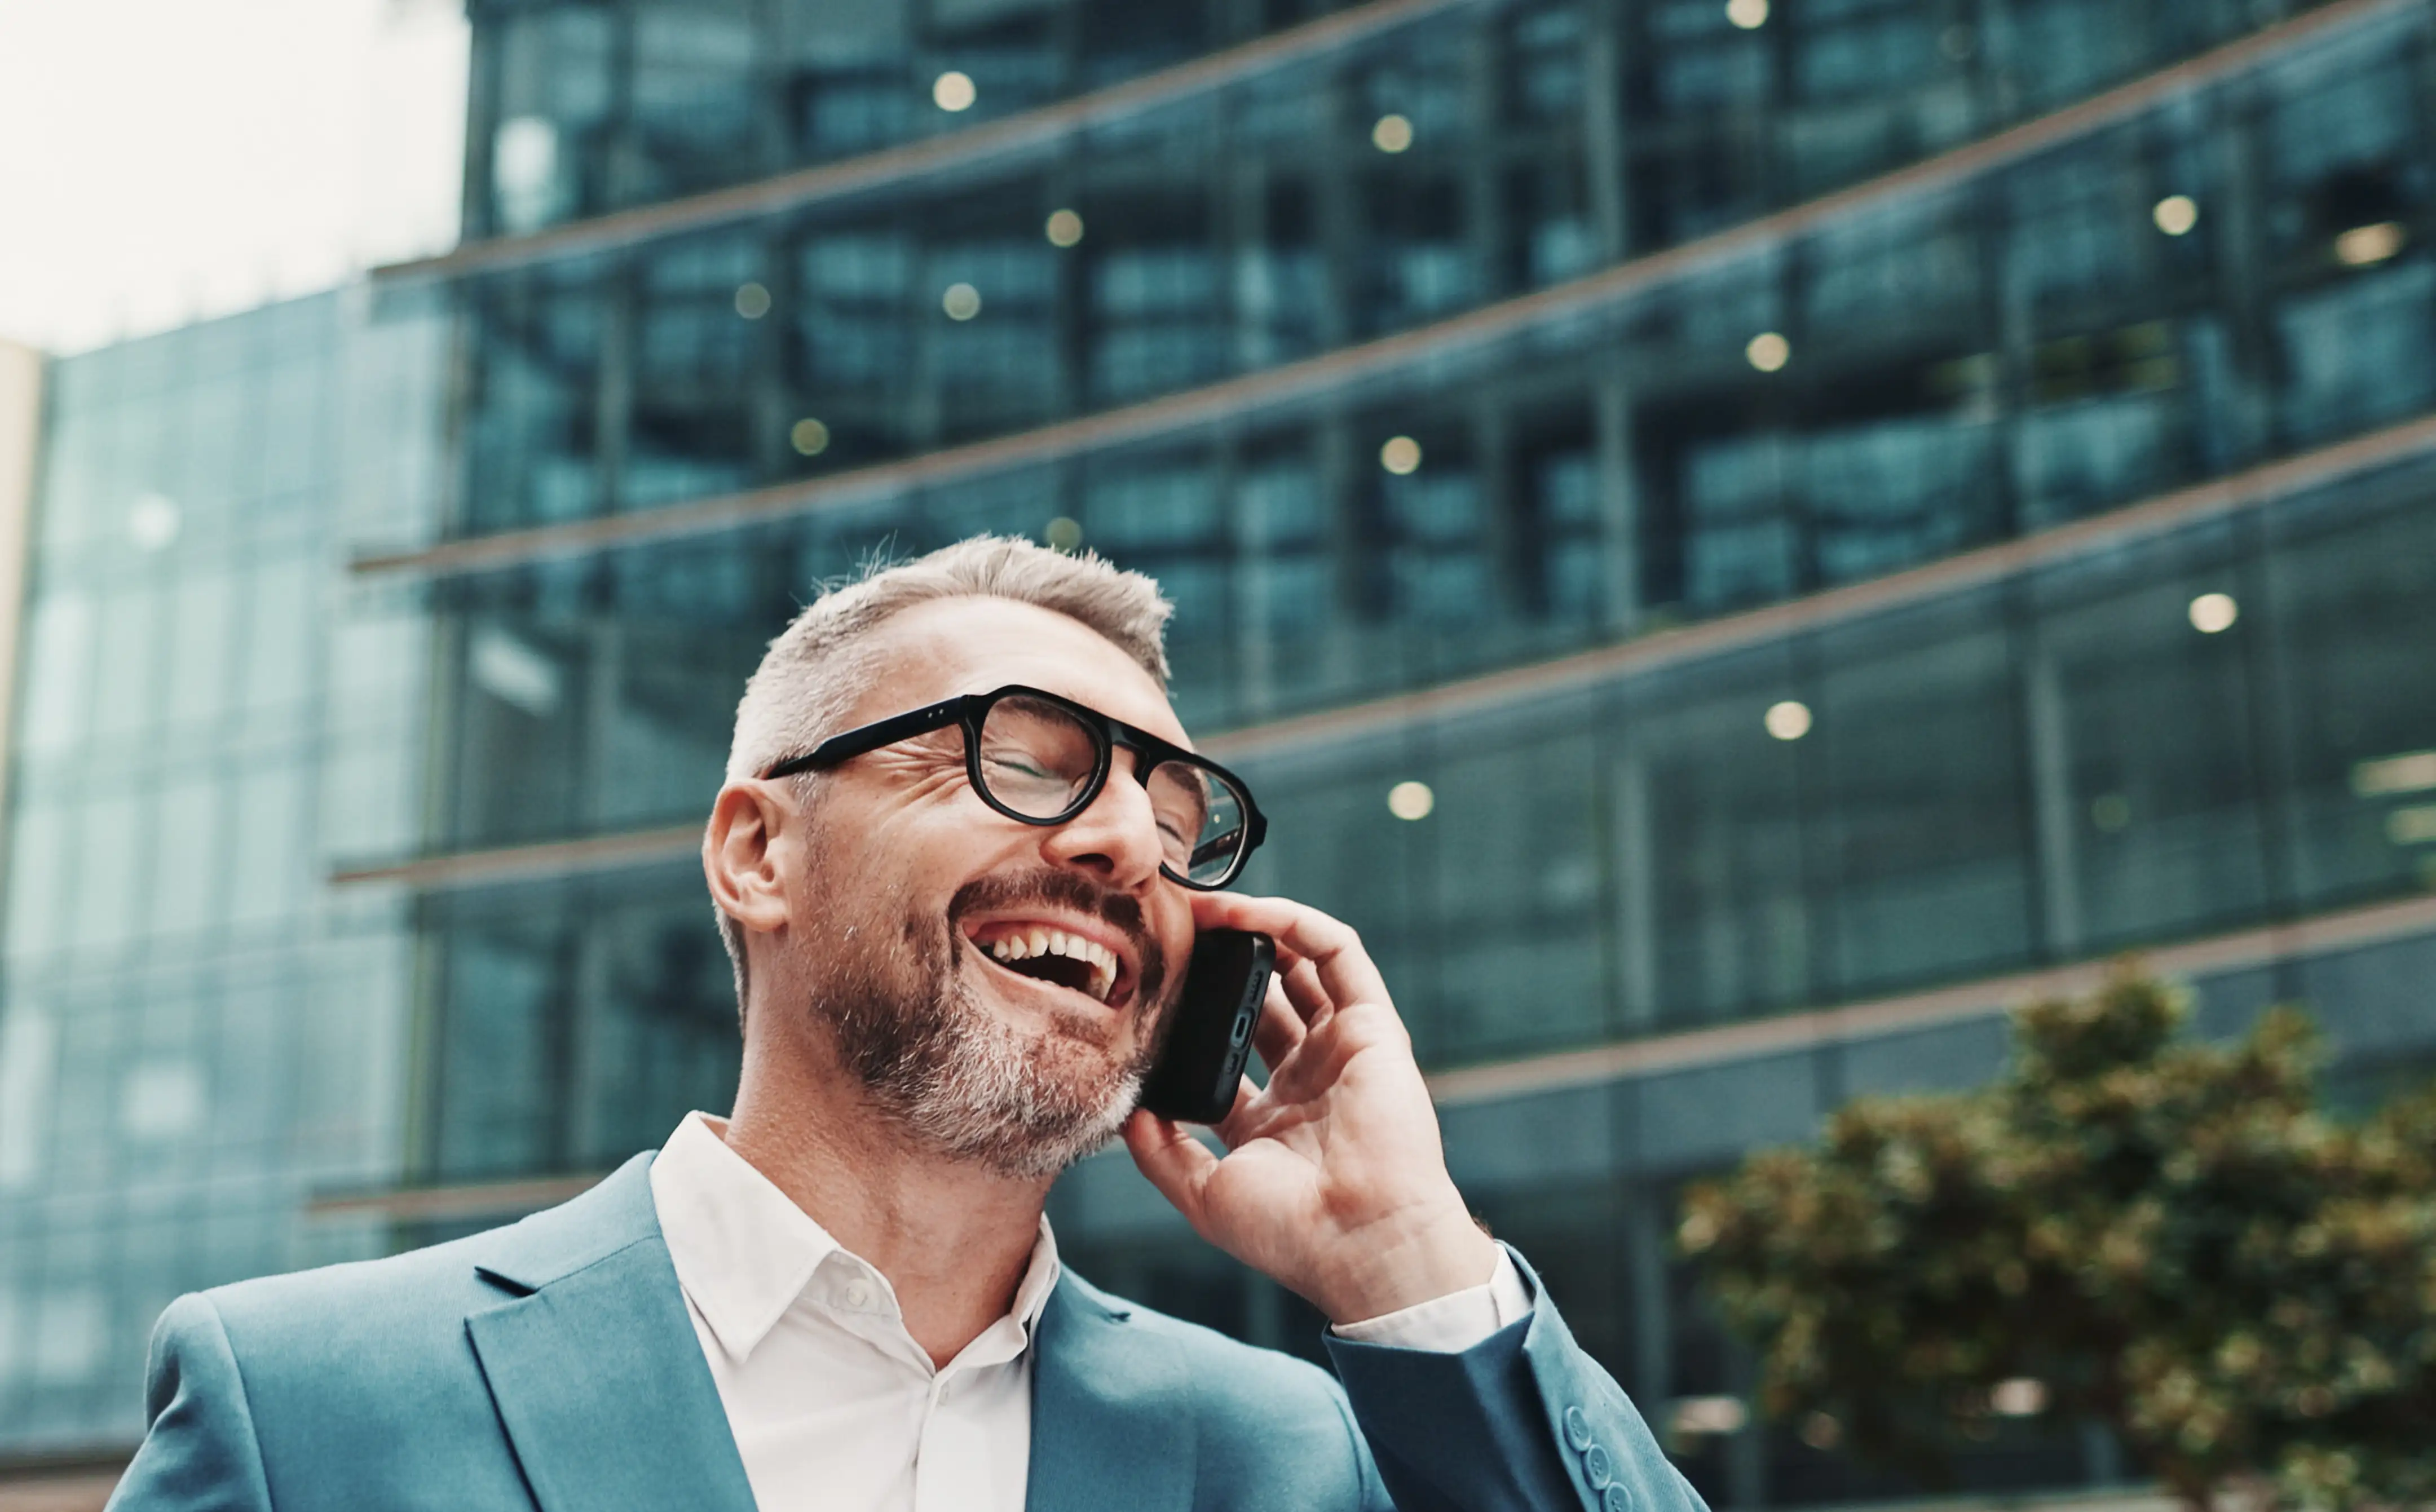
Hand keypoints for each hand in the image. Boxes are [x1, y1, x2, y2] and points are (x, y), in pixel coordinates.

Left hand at [1122, 893, 1498, 1326]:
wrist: (1361, 1241)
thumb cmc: (1292, 1234)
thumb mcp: (1204, 1195)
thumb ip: (1162, 1152)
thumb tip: (1128, 1111)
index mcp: (1272, 1117)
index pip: (1228, 1048)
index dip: (1191, 1014)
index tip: (1150, 986)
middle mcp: (1309, 1077)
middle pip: (1262, 997)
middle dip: (1219, 962)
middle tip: (1174, 928)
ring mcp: (1343, 1049)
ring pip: (1300, 965)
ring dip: (1254, 929)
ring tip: (1203, 905)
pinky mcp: (1374, 1027)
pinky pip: (1339, 954)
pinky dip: (1297, 925)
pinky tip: (1250, 914)